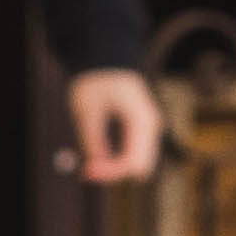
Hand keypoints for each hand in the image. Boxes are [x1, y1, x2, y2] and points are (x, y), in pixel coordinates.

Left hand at [63, 68, 164, 185]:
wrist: (106, 62)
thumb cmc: (96, 81)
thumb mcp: (87, 109)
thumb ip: (91, 137)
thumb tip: (94, 164)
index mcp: (142, 120)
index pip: (134, 161)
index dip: (110, 171)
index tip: (86, 170)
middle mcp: (151, 127)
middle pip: (140, 167)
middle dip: (113, 173)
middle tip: (85, 172)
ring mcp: (148, 129)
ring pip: (137, 164)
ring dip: (114, 169)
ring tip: (88, 167)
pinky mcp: (140, 131)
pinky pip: (132, 155)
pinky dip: (116, 162)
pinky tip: (96, 161)